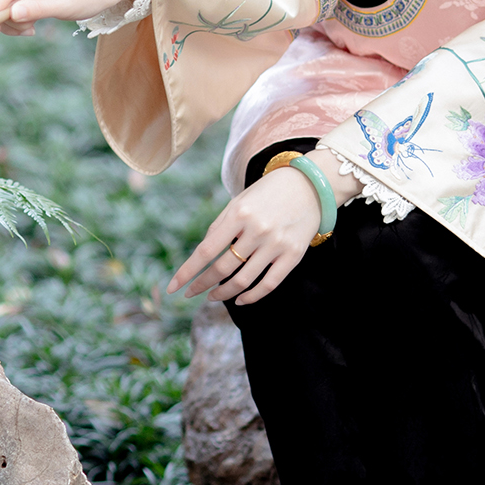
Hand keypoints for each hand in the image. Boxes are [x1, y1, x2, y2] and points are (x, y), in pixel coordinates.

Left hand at [167, 149, 361, 305]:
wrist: (310, 185)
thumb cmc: (268, 193)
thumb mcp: (239, 201)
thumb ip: (220, 226)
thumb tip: (203, 254)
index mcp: (239, 213)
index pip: (206, 250)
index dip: (187, 272)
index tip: (173, 287)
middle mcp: (257, 230)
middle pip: (222, 268)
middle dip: (202, 285)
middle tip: (191, 293)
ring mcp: (276, 244)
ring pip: (243, 281)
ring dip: (223, 293)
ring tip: (213, 296)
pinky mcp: (293, 255)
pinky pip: (268, 284)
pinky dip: (251, 297)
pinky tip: (239, 299)